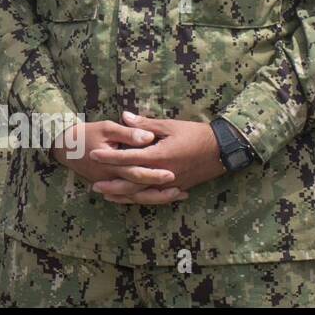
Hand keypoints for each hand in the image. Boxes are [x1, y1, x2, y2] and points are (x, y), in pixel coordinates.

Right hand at [51, 120, 176, 196]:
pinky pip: (129, 197)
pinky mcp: (109, 186)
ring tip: (177, 195)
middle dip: (160, 190)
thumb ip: (128, 133)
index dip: (154, 174)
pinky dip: (145, 198)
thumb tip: (148, 136)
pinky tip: (161, 197)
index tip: (172, 173)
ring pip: (135, 197)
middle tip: (180, 188)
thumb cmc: (86, 134)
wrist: (64, 147)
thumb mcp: (106, 128)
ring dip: (156, 197)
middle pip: (138, 189)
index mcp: (111, 163)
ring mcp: (109, 184)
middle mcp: (111, 178)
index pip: (136, 171)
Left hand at [87, 112, 225, 204]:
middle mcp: (163, 173)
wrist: (222, 150)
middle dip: (112, 184)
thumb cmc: (195, 134)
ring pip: (143, 194)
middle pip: (132, 182)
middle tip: (94, 185)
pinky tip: (130, 199)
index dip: (109, 157)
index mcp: (159, 155)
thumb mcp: (169, 125)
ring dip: (123, 196)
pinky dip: (140, 199)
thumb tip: (123, 116)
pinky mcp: (177, 188)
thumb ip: (145, 124)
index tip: (92, 155)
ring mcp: (170, 183)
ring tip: (106, 195)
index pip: (128, 158)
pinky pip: (155, 196)